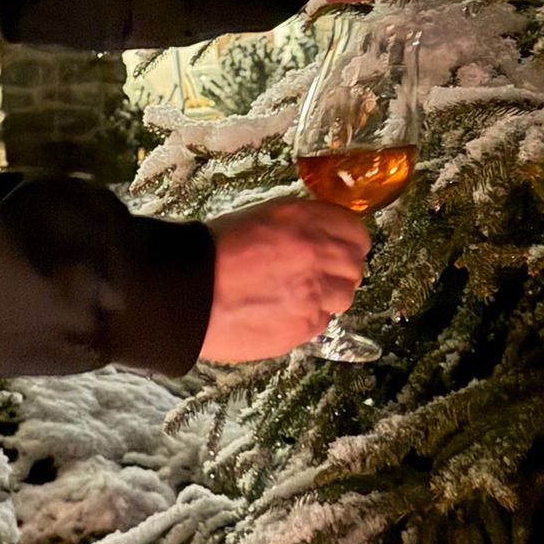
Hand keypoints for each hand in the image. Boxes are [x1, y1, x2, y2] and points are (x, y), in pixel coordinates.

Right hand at [199, 198, 371, 362]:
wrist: (188, 293)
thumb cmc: (213, 252)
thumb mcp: (260, 218)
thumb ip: (298, 225)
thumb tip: (321, 235)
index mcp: (304, 219)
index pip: (355, 230)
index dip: (348, 241)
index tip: (340, 248)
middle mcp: (317, 252)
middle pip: (356, 265)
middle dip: (340, 270)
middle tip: (317, 275)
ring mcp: (314, 292)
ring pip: (345, 296)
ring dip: (328, 296)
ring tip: (297, 296)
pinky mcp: (305, 326)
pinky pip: (323, 322)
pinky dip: (309, 318)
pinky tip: (282, 312)